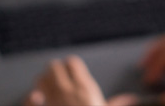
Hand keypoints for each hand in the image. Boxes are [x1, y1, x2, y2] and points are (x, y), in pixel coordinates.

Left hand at [24, 55, 138, 105]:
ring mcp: (53, 100)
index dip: (70, 66)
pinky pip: (33, 96)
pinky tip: (35, 97)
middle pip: (55, 67)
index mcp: (85, 87)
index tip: (70, 71)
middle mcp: (68, 90)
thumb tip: (132, 98)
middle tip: (54, 77)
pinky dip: (32, 96)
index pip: (72, 62)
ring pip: (42, 78)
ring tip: (44, 85)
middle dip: (54, 71)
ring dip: (42, 80)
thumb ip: (118, 103)